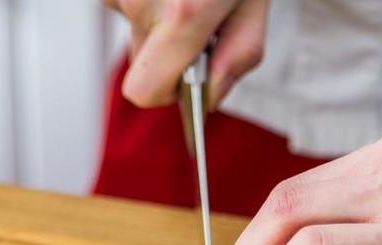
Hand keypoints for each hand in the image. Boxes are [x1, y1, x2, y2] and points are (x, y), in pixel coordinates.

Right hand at [102, 0, 268, 107]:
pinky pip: (127, 8)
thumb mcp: (254, 2)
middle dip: (166, 53)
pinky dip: (147, 1)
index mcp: (184, 13)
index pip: (146, 91)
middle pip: (140, 65)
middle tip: (195, 19)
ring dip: (158, 22)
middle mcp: (142, 1)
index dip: (165, 92)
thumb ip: (238, 56)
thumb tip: (210, 97)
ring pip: (135, 33)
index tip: (184, 79)